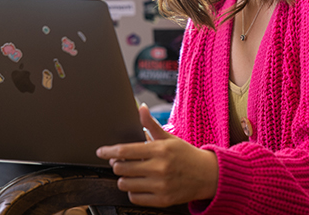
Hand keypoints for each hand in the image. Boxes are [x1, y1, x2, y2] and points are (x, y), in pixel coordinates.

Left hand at [96, 104, 218, 206]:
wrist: (207, 175)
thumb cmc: (185, 154)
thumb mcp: (169, 137)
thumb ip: (151, 124)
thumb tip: (141, 108)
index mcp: (159, 150)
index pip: (125, 151)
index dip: (108, 151)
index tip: (101, 151)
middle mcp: (159, 168)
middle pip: (121, 168)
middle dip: (117, 164)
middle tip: (120, 162)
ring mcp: (160, 186)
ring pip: (125, 184)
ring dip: (124, 178)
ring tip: (131, 173)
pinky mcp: (162, 200)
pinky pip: (135, 198)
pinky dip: (133, 192)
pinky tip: (139, 184)